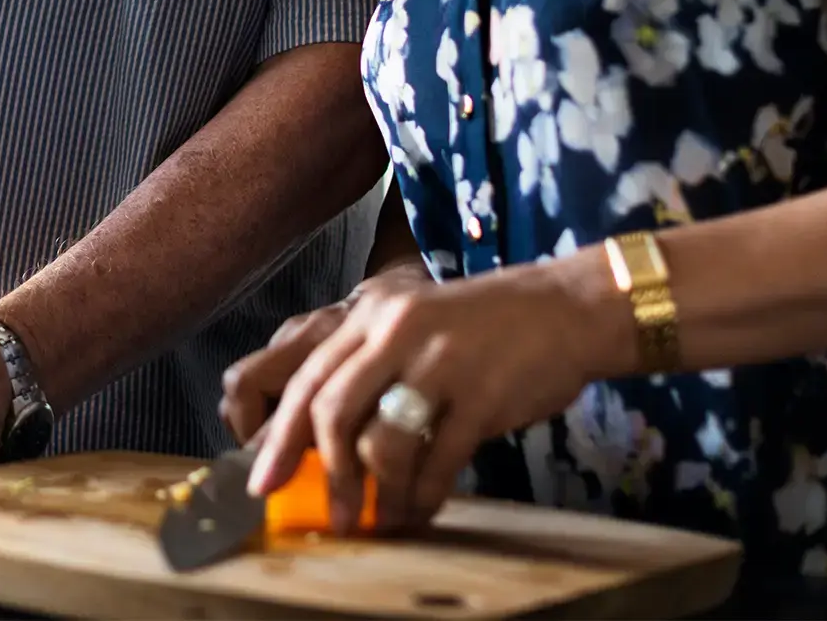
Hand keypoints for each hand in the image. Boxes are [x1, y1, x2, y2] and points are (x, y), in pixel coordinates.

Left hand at [247, 255, 619, 533]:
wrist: (561, 308)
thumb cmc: (479, 327)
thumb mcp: (411, 327)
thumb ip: (367, 368)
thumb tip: (321, 443)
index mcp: (369, 313)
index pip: (307, 377)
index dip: (279, 434)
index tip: (264, 479)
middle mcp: (395, 330)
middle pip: (331, 409)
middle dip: (321, 473)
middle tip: (328, 515)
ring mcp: (438, 361)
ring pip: (381, 442)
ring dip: (379, 494)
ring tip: (383, 518)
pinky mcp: (480, 395)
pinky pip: (437, 461)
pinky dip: (424, 497)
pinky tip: (422, 510)